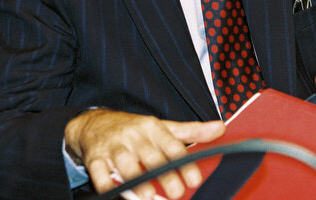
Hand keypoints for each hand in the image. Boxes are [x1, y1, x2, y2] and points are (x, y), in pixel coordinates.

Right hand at [64, 109, 224, 198]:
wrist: (94, 123)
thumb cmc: (134, 129)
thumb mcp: (163, 127)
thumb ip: (192, 130)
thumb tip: (221, 128)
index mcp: (154, 128)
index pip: (172, 146)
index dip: (184, 163)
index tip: (194, 180)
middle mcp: (135, 136)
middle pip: (152, 157)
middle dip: (164, 175)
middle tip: (176, 193)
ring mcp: (114, 146)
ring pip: (125, 163)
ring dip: (136, 180)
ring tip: (147, 196)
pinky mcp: (95, 156)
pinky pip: (98, 170)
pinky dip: (104, 182)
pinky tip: (112, 191)